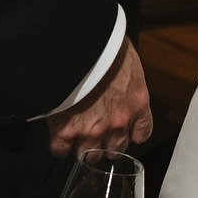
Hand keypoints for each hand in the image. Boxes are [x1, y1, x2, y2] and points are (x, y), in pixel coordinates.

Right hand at [47, 36, 152, 158]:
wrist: (79, 43)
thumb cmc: (105, 46)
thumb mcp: (127, 63)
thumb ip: (127, 84)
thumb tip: (119, 85)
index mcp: (137, 104)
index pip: (141, 134)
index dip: (129, 134)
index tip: (121, 130)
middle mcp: (118, 123)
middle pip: (114, 150)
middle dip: (104, 143)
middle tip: (93, 131)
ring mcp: (92, 130)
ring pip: (89, 155)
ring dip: (82, 147)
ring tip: (74, 134)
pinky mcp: (65, 130)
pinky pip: (61, 150)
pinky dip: (58, 145)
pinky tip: (57, 134)